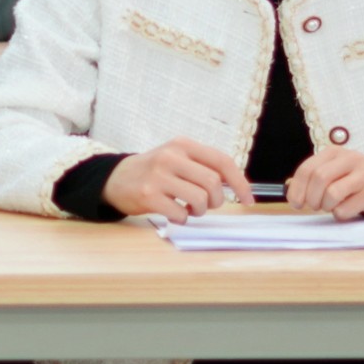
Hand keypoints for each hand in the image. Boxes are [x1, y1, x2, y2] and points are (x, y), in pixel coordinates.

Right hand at [101, 137, 252, 219]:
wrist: (115, 179)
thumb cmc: (154, 171)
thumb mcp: (177, 158)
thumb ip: (203, 166)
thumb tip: (237, 185)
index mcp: (182, 145)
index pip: (222, 161)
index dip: (240, 182)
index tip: (248, 199)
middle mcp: (170, 156)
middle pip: (213, 182)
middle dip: (216, 200)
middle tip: (207, 205)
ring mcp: (158, 176)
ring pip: (199, 199)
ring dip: (199, 211)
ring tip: (189, 209)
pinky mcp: (148, 195)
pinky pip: (180, 214)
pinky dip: (182, 219)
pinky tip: (174, 213)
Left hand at [283, 144, 363, 220]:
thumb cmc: (354, 179)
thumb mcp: (335, 170)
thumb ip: (313, 177)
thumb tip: (288, 190)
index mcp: (334, 152)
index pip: (307, 168)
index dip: (297, 188)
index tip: (295, 203)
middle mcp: (349, 159)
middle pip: (319, 179)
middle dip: (311, 198)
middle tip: (315, 206)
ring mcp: (363, 175)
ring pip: (332, 193)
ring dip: (326, 206)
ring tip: (330, 206)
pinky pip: (346, 209)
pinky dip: (340, 214)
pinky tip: (346, 209)